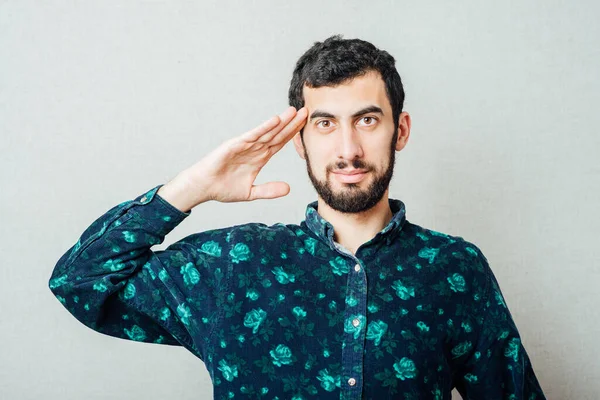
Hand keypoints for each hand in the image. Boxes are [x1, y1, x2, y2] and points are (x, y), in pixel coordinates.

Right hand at [161, 106, 307, 209]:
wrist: (204, 187)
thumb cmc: (223, 188)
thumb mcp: (251, 192)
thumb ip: (269, 190)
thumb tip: (288, 189)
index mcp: (260, 157)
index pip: (280, 143)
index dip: (293, 134)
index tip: (306, 126)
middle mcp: (255, 148)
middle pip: (277, 134)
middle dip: (292, 124)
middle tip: (306, 111)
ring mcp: (245, 145)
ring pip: (267, 132)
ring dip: (281, 122)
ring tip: (294, 111)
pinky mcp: (235, 144)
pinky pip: (253, 135)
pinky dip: (264, 127)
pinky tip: (276, 120)